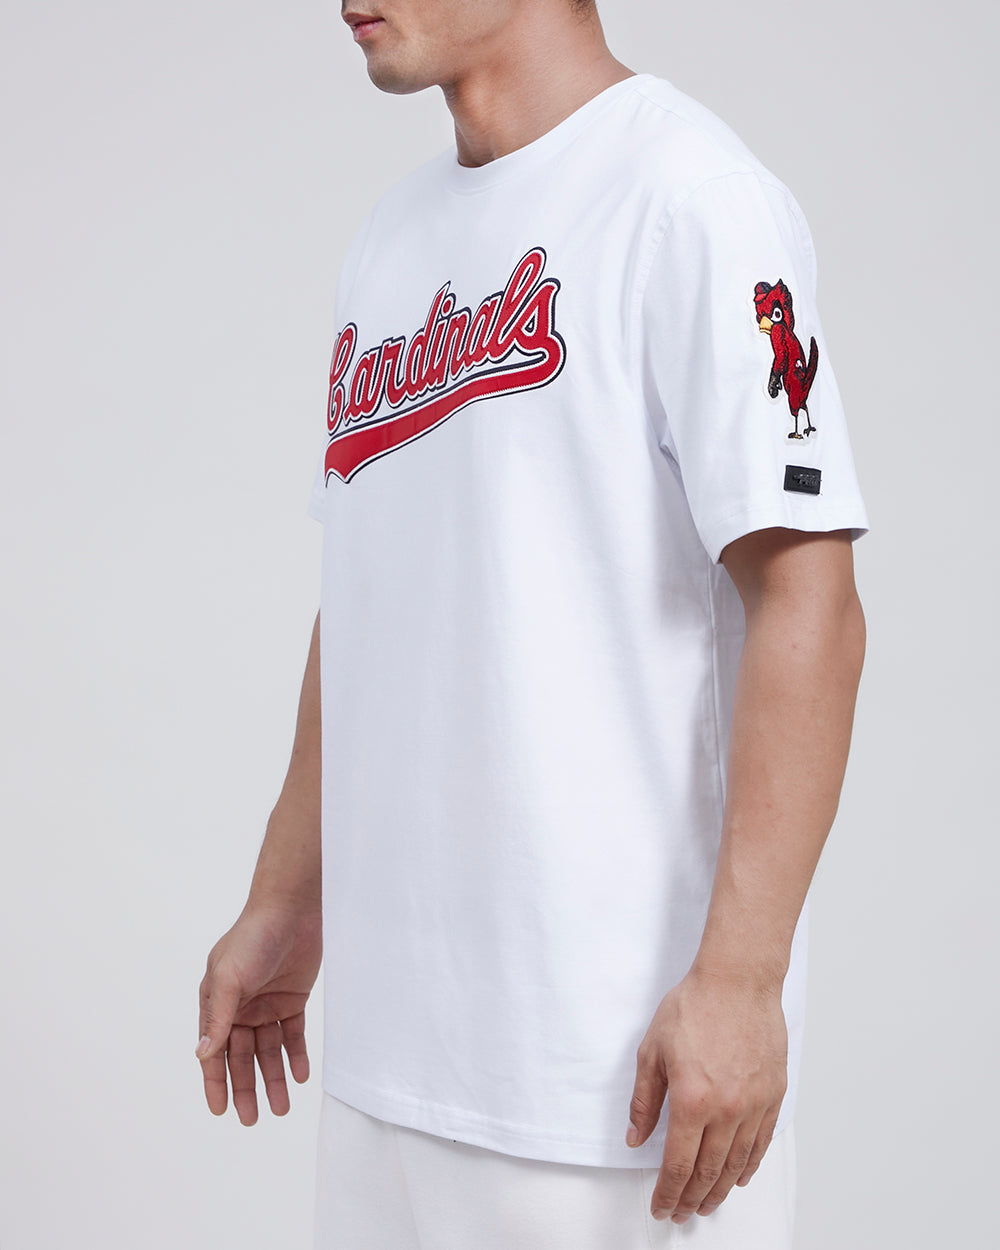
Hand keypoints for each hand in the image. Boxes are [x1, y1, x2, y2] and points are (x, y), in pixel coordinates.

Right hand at [196, 901, 322, 1124]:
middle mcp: (240, 1006)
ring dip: (274, 1077)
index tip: (221, 1111)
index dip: (216, 1082)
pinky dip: (295, 1055)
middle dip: (247, 1088)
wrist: (292, 909)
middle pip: (242, 1056)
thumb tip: (202, 1055)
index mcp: (217, 1002)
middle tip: (253, 1119)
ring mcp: (267, 1003)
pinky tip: (300, 1075)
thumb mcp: (229, 977)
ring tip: (282, 1106)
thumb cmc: (253, 937)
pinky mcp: (292, 998)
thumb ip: (218, 1017)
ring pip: (268, 1050)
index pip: (214, 1051)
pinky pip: (293, 1033)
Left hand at [625, 965, 787, 1223]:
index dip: (667, 1192)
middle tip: (682, 1212)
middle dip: (691, 1198)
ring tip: (707, 1204)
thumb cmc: (694, 1007)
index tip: (661, 1206)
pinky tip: (739, 1177)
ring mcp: (754, 1105)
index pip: (677, 1164)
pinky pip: (761, 1143)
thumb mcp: (652, 1050)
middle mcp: (726, 1110)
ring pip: (736, 1163)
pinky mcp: (773, 1095)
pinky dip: (749, 1165)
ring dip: (720, 1190)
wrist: (737, 981)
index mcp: (691, 1100)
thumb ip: (644, 1099)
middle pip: (708, 1172)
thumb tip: (635, 1135)